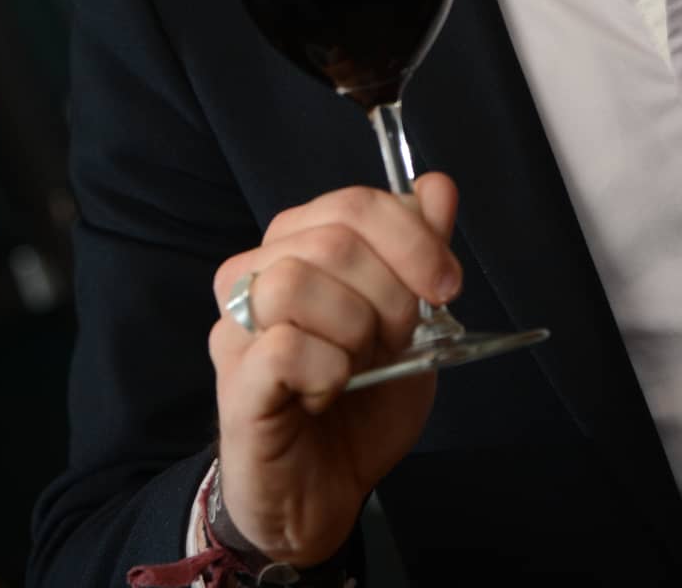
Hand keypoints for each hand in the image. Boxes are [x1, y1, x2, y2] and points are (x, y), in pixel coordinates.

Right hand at [209, 173, 460, 566]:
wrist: (324, 496)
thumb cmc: (360, 405)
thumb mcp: (410, 325)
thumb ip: (421, 254)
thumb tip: (437, 186)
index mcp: (298, 246)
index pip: (353, 204)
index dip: (411, 238)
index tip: (447, 285)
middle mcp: (257, 272)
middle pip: (332, 237)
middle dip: (391, 292)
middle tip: (399, 340)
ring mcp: (237, 326)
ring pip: (296, 281)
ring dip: (352, 329)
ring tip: (356, 366)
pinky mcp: (234, 380)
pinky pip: (283, 347)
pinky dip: (326, 372)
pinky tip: (327, 393)